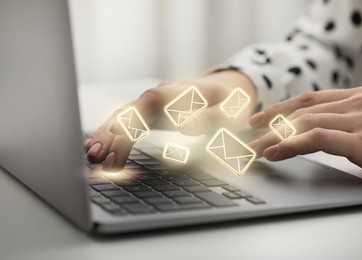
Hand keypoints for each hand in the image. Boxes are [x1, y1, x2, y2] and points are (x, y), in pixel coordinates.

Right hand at [85, 70, 256, 169]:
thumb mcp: (229, 111)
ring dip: (108, 135)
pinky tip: (101, 150)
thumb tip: (185, 125)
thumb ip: (209, 118)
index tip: (117, 135)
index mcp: (180, 91)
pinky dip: (114, 136)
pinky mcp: (151, 114)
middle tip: (98, 156)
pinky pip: (128, 123)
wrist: (226, 89)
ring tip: (92, 156)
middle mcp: (161, 94)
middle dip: (113, 132)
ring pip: (124, 116)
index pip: (150, 102)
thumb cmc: (229, 102)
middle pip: (131, 110)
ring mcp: (154, 103)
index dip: (133, 117)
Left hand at [248, 86, 361, 178]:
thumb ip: (349, 122)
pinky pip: (316, 139)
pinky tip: (274, 153)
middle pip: (302, 110)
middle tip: (251, 137)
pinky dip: (291, 145)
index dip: (281, 108)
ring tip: (256, 148)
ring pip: (304, 122)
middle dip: (272, 125)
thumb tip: (320, 133)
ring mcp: (360, 119)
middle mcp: (357, 102)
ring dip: (275, 136)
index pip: (310, 99)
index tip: (261, 118)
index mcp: (360, 96)